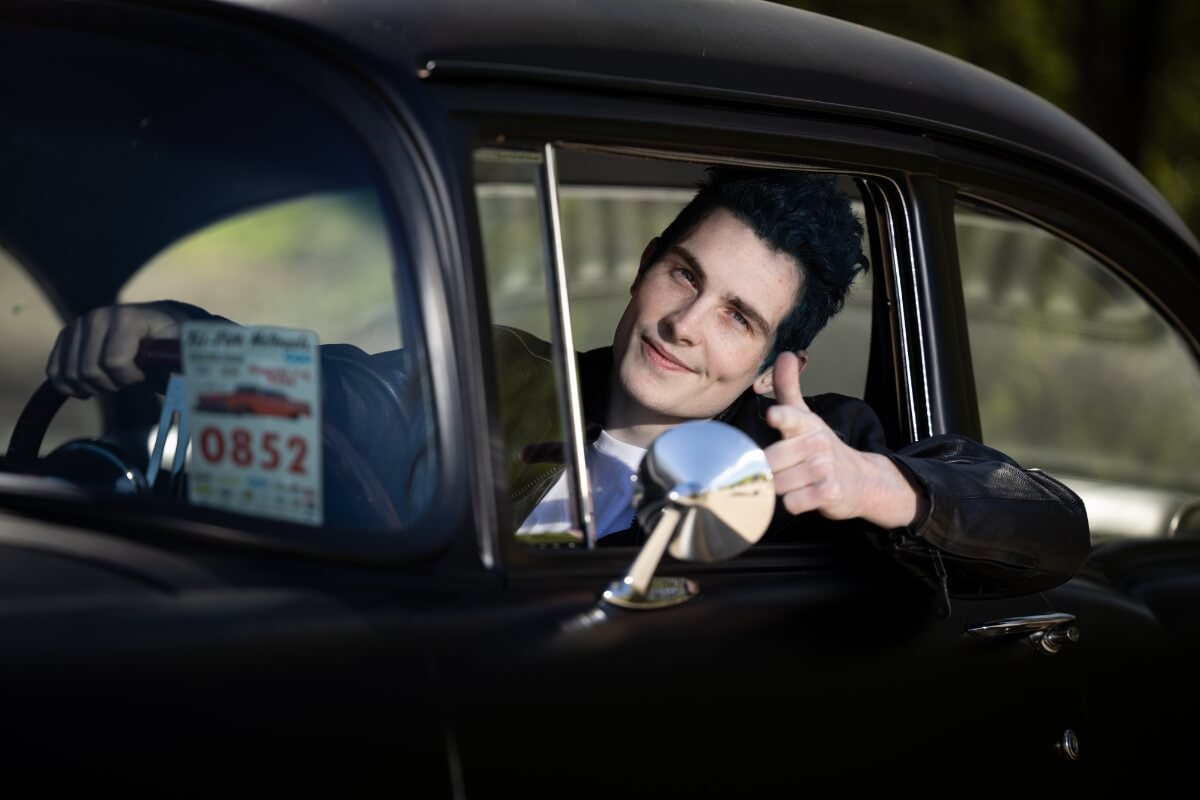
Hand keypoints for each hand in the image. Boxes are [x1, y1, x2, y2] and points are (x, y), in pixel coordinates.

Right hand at [46, 302, 185, 397]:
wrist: (160, 323)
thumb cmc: (173, 340)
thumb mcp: (182, 347)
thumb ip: (181, 359)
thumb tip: (189, 377)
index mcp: (128, 318)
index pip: (113, 362)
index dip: (129, 377)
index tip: (143, 372)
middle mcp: (99, 317)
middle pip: (89, 371)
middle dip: (111, 384)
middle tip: (127, 378)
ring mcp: (80, 324)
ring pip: (71, 373)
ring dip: (92, 385)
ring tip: (112, 379)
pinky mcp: (67, 335)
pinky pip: (55, 370)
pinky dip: (70, 385)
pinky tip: (90, 385)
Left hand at [763, 351, 924, 528]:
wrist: (862, 480)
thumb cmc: (822, 447)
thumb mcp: (805, 415)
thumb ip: (788, 387)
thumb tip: (785, 354)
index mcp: (807, 423)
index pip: (792, 417)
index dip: (782, 417)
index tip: (774, 416)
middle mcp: (817, 443)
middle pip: (772, 461)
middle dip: (769, 470)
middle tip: (782, 470)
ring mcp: (825, 469)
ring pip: (779, 483)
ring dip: (780, 488)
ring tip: (793, 482)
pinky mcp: (828, 493)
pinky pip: (793, 502)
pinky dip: (792, 503)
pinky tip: (802, 496)